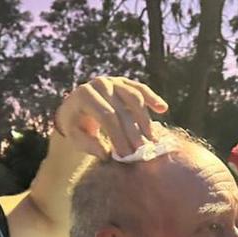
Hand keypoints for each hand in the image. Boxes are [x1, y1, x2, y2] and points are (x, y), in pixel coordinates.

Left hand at [54, 76, 168, 157]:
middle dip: (133, 132)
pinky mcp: (124, 82)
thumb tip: (106, 154)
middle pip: (122, 110)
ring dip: (145, 119)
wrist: (75, 109)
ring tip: (152, 139)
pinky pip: (140, 89)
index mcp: (84, 95)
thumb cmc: (75, 126)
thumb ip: (88, 145)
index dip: (119, 136)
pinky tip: (163, 109)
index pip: (107, 117)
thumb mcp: (74, 137)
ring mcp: (113, 81)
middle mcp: (99, 84)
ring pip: (135, 98)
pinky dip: (152, 99)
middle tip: (142, 151)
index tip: (126, 155)